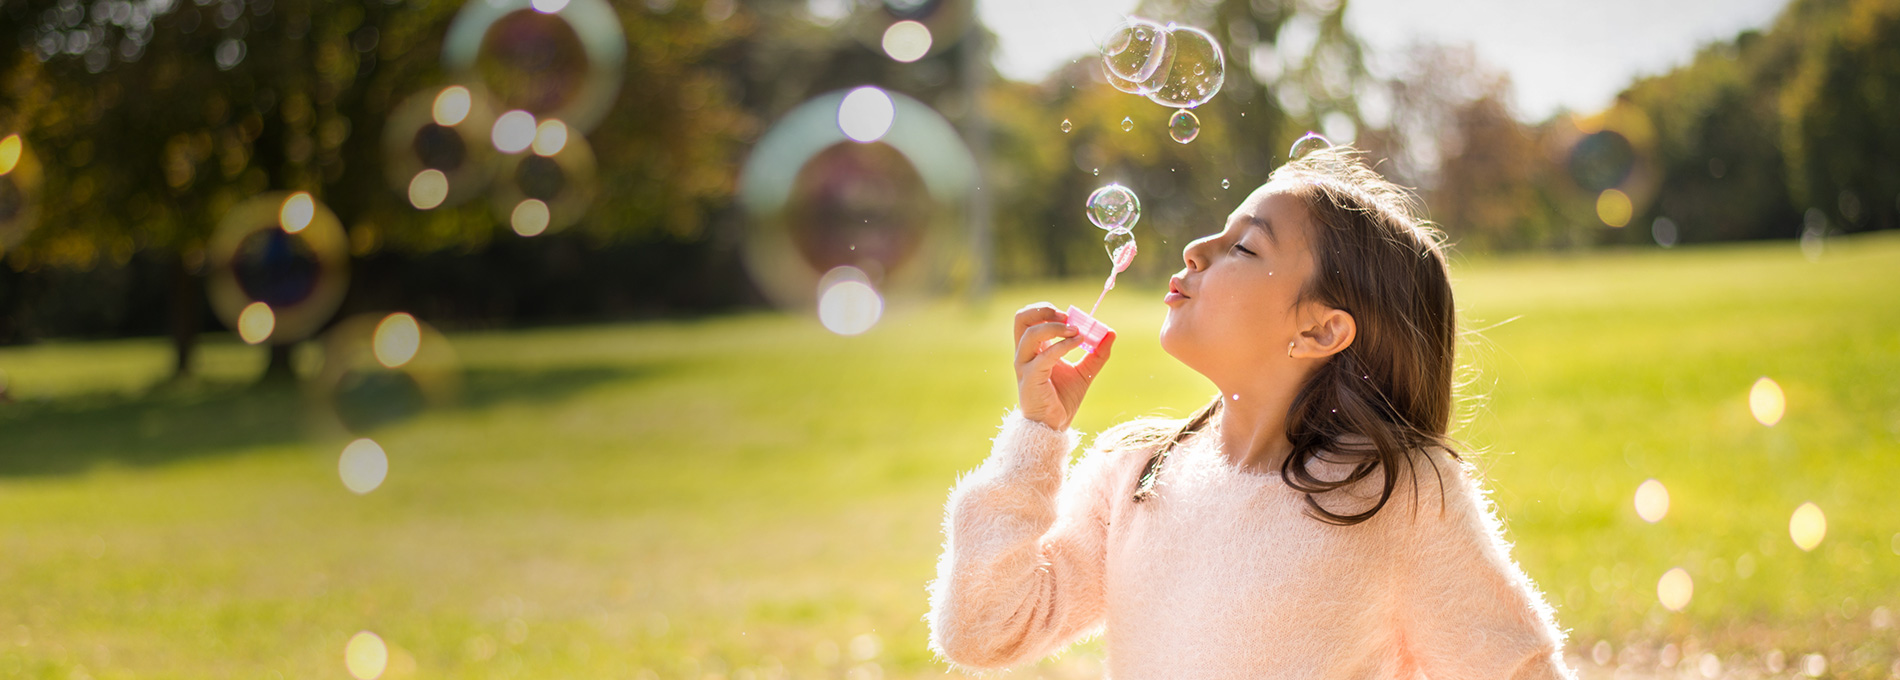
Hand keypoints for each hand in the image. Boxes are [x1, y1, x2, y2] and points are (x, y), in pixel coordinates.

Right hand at [1013, 302, 1115, 431]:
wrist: (1054, 425)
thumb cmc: (1063, 398)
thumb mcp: (1085, 371)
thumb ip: (1096, 353)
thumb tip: (1111, 333)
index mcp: (1034, 349)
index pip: (1030, 318)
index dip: (1048, 310)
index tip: (1071, 316)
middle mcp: (1025, 354)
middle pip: (1021, 319)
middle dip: (1043, 310)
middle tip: (1067, 316)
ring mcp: (1025, 365)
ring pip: (1031, 334)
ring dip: (1056, 327)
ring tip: (1077, 331)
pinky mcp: (1030, 378)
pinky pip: (1045, 356)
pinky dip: (1063, 345)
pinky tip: (1079, 343)